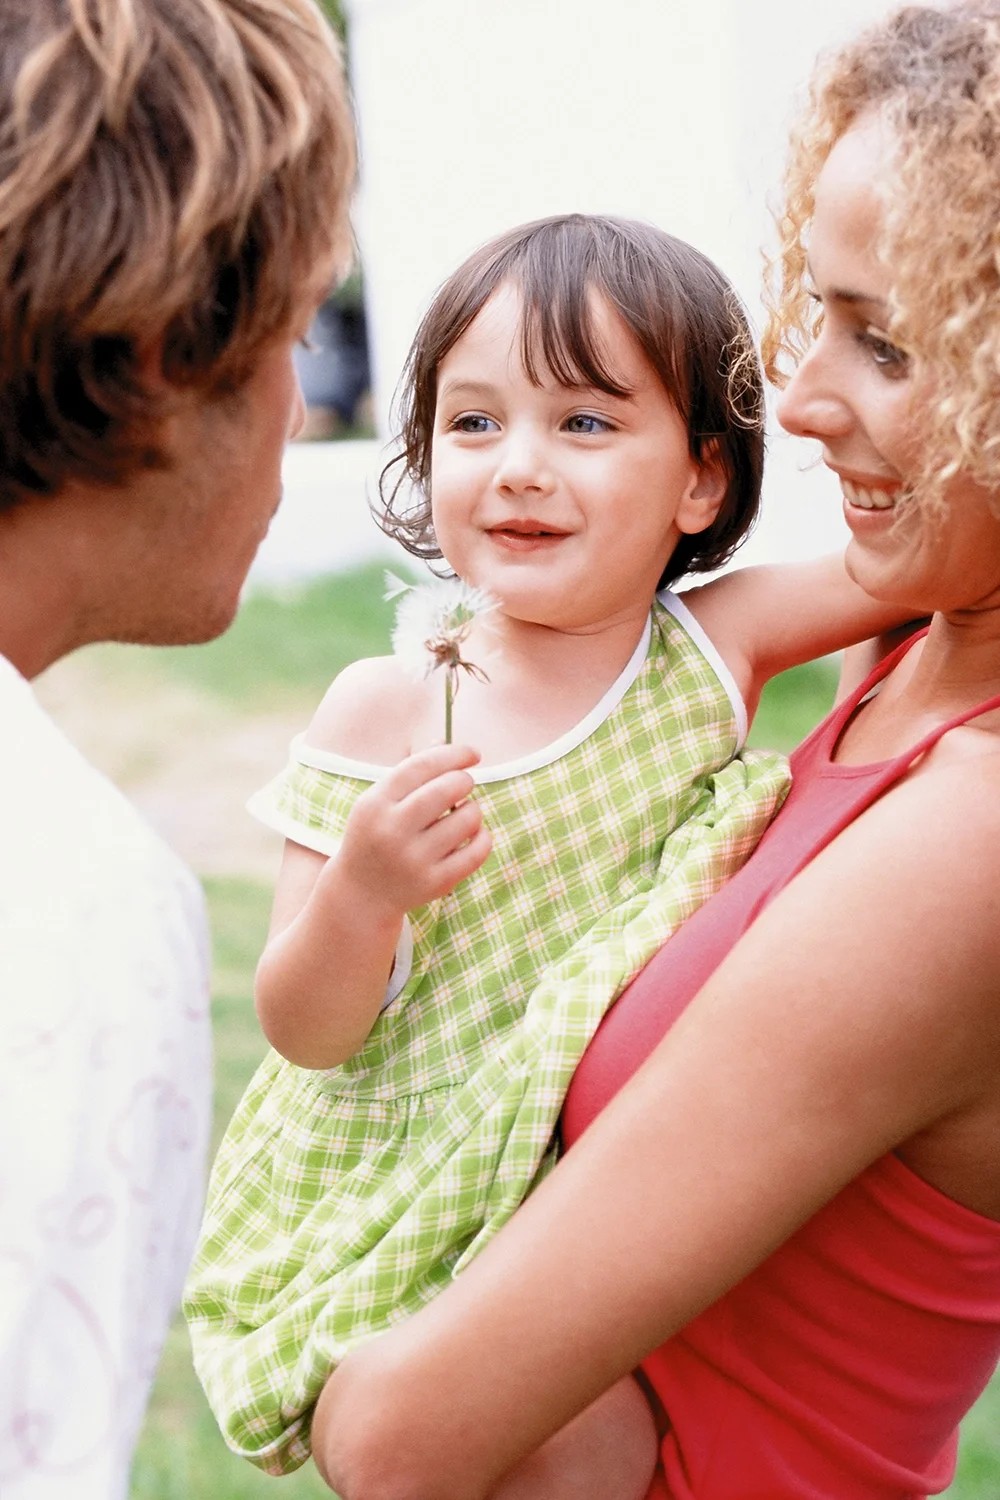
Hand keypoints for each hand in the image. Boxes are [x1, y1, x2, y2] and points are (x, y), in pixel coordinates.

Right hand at [335, 744, 491, 916]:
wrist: (362, 893)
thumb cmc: (377, 834)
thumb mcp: (381, 801)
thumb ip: (411, 771)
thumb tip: (444, 740)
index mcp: (375, 804)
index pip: (420, 766)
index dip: (452, 754)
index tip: (473, 753)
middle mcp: (392, 831)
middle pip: (446, 789)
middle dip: (464, 780)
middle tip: (465, 783)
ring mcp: (413, 860)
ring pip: (467, 819)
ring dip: (473, 809)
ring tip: (463, 814)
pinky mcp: (435, 883)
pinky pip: (477, 851)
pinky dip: (483, 836)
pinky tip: (473, 834)